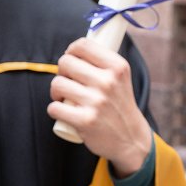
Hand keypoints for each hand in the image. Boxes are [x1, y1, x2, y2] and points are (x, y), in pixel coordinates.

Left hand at [47, 38, 151, 177]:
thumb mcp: (120, 78)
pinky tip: (62, 111)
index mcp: (117, 67)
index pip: (82, 45)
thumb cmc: (118, 104)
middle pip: (65, 62)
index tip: (71, 59)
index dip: (71, 51)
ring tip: (64, 98)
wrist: (131, 140)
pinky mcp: (85, 121)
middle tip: (68, 82)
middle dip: (61, 72)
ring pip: (57, 84)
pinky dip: (54, 110)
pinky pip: (54, 107)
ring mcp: (97, 102)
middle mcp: (108, 82)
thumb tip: (75, 46)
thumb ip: (101, 61)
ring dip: (56, 91)